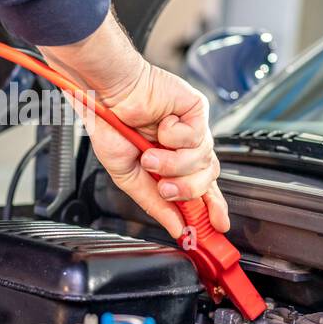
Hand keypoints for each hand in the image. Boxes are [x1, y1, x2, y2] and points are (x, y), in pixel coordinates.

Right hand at [39, 11, 229, 239]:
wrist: (106, 95)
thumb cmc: (110, 126)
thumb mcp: (128, 176)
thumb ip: (154, 203)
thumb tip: (177, 228)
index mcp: (171, 164)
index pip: (201, 191)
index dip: (211, 209)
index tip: (216, 227)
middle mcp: (185, 147)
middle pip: (208, 180)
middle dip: (187, 189)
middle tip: (164, 186)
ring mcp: (193, 128)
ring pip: (204, 161)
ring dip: (174, 163)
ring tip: (151, 154)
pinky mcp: (196, 110)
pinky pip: (198, 137)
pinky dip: (174, 136)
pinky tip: (161, 124)